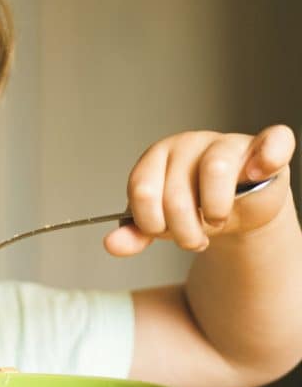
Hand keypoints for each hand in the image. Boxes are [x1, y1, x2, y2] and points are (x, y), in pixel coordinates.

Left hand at [104, 124, 295, 255]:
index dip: (152, 223)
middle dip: (184, 230)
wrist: (235, 211)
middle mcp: (187, 144)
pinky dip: (268, 158)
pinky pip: (274, 141)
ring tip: (217, 220)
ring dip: (215, 210)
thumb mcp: (160, 223)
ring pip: (215, 169)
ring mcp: (225, 142)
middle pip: (176, 192)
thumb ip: (136, 233)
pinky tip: (257, 175)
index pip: (142, 190)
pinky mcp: (262, 147)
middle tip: (194, 238)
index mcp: (156, 158)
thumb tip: (112, 245)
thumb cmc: (193, 209)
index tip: (163, 233)